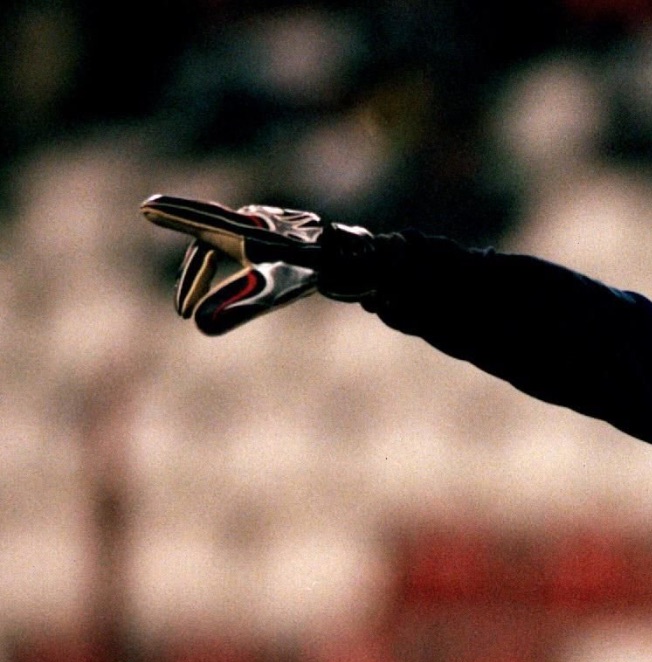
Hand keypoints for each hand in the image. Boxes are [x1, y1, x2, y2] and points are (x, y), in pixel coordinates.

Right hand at [140, 195, 376, 334]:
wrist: (366, 260)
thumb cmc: (325, 273)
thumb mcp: (280, 291)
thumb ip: (242, 305)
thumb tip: (201, 326)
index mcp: (251, 227)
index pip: (205, 222)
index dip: (175, 216)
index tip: (146, 207)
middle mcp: (253, 219)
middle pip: (206, 239)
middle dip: (191, 271)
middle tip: (180, 304)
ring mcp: (263, 225)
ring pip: (219, 246)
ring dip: (204, 277)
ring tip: (190, 311)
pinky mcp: (272, 235)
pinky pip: (235, 248)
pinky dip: (223, 272)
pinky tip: (223, 294)